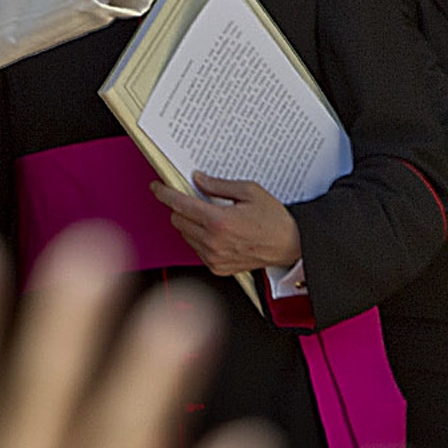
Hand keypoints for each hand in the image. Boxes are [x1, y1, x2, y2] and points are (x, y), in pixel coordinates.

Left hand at [149, 172, 301, 276]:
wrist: (289, 245)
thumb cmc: (273, 219)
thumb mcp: (249, 191)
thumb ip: (219, 186)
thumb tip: (198, 180)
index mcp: (219, 221)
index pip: (180, 204)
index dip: (165, 193)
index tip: (157, 187)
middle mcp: (213, 242)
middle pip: (177, 220)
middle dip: (180, 208)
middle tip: (194, 201)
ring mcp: (213, 257)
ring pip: (184, 235)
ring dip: (190, 224)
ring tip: (213, 218)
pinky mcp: (216, 268)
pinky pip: (196, 249)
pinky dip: (199, 238)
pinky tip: (217, 233)